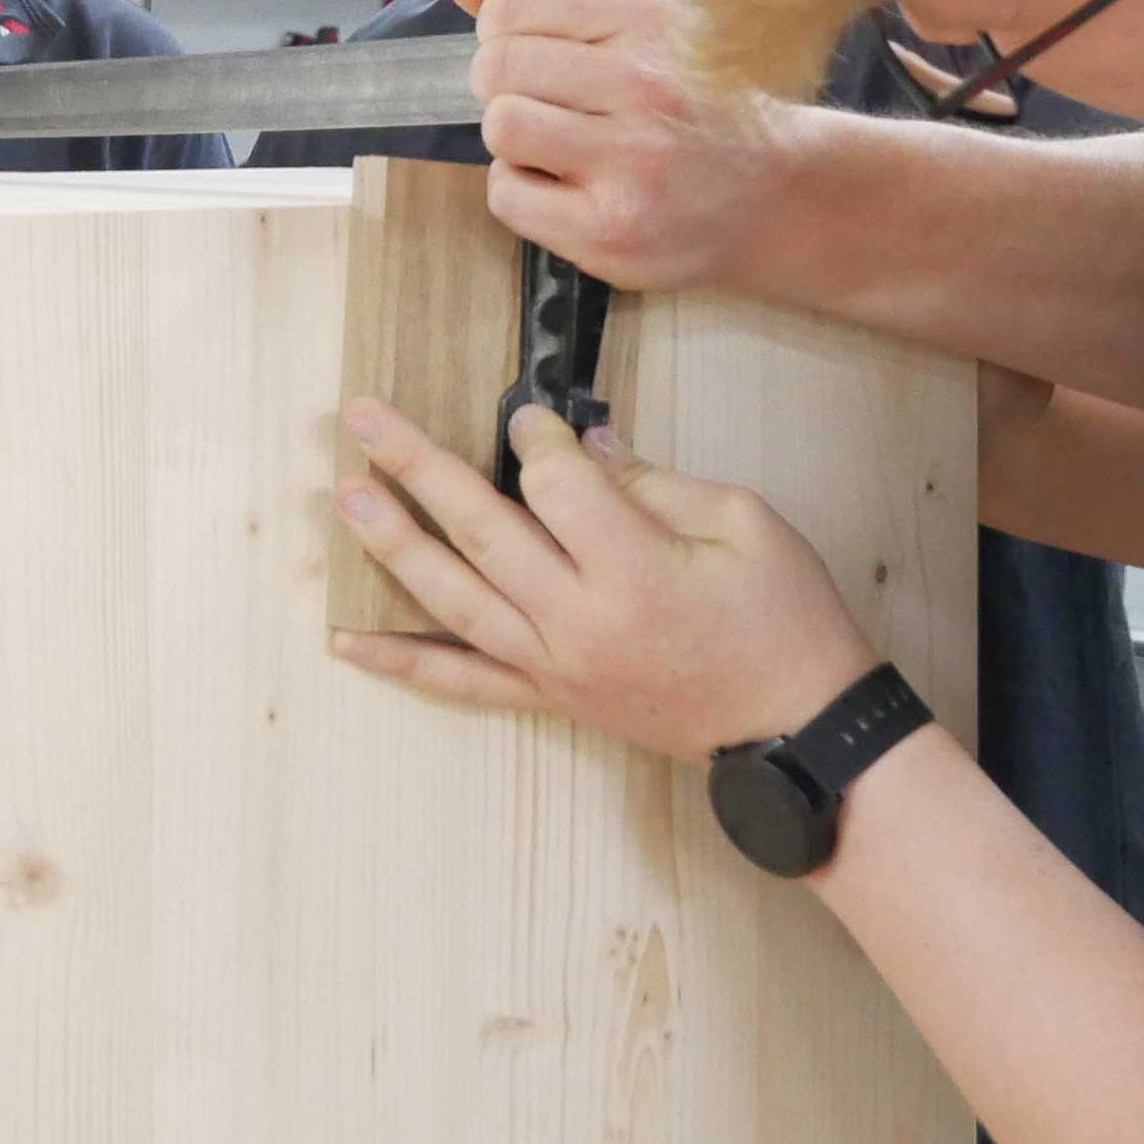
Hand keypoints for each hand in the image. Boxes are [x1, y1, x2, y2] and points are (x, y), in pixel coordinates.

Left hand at [330, 396, 879, 760]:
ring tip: (345, 494)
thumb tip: (581, 446)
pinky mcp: (551, 698)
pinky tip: (343, 639)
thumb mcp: (744, 524)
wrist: (800, 730)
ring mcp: (557, 667)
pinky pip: (461, 683)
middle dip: (417, 465)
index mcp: (635, 571)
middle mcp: (581, 623)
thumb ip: (653, 482)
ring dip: (393, 545)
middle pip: (482, 532)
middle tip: (364, 418)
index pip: (553, 483)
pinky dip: (399, 662)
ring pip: (455, 602)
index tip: (533, 412)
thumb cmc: (785, 621)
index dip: (536, 433)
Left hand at [452, 0, 794, 292]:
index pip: (514, 2)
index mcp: (652, 16)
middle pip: (498, 66)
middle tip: (549, 102)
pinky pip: (506, 195)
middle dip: (504, 84)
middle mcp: (647, 83)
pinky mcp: (611, 230)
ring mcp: (632, 162)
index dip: (499, 27)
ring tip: (559, 143)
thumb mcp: (645, 21)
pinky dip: (522, 190)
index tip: (528, 47)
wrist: (778, 191)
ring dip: (513, 138)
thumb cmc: (697, 96)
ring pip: (501, 127)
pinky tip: (568, 186)